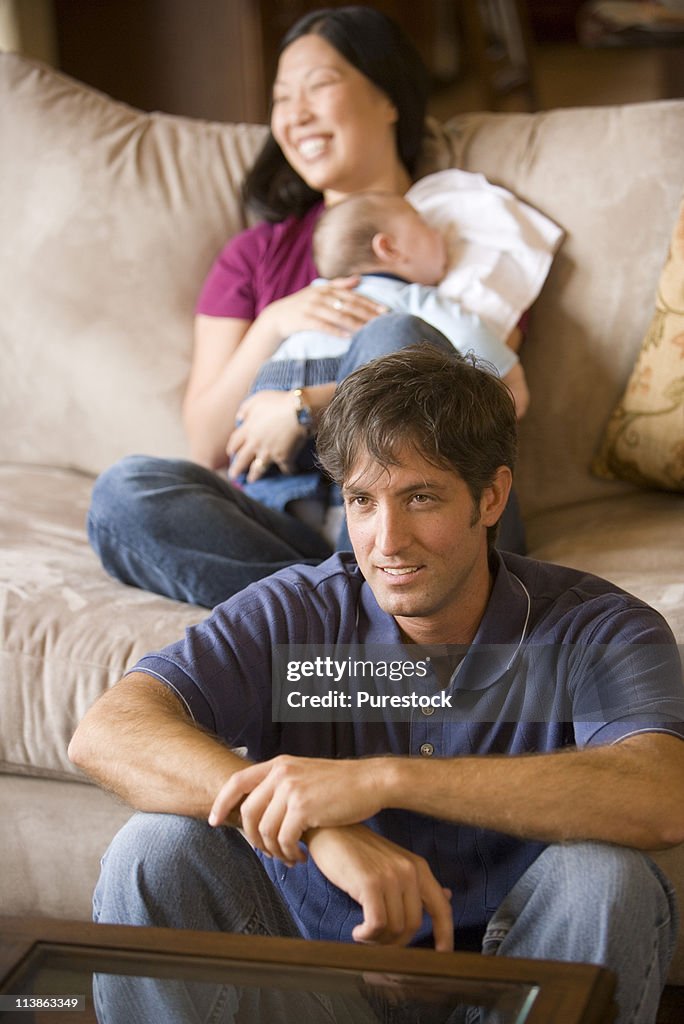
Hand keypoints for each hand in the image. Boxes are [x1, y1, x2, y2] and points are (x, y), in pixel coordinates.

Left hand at [209, 756, 383, 863]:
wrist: (370, 781)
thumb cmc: (342, 783)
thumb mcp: (306, 774)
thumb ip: (283, 785)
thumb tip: (262, 807)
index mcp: (279, 764)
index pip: (237, 782)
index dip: (222, 803)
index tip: (214, 821)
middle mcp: (281, 773)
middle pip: (248, 813)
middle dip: (254, 839)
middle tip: (268, 853)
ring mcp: (291, 790)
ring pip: (265, 831)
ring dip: (275, 851)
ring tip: (290, 858)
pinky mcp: (303, 808)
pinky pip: (284, 840)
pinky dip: (289, 854)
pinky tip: (301, 857)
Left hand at [226, 391, 306, 480]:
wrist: (299, 410)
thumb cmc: (278, 401)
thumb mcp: (257, 399)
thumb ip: (245, 409)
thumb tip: (239, 419)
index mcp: (248, 429)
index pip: (235, 442)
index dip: (232, 448)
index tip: (231, 453)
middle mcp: (255, 444)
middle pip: (242, 459)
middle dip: (237, 469)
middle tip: (233, 476)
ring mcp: (269, 452)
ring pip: (258, 468)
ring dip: (254, 475)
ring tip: (251, 480)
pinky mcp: (284, 457)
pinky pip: (285, 468)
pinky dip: (288, 470)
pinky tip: (290, 472)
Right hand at [265, 277, 387, 338]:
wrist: (277, 317)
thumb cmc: (302, 305)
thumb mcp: (319, 291)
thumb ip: (339, 285)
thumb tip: (358, 279)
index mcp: (326, 289)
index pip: (353, 296)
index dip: (370, 303)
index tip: (385, 311)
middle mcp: (320, 296)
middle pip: (349, 306)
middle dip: (367, 314)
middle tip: (382, 323)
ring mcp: (311, 308)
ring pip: (338, 316)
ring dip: (355, 324)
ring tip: (369, 331)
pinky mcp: (304, 320)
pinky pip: (323, 326)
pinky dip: (336, 331)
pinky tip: (348, 336)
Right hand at [307, 824, 453, 950]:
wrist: (330, 828)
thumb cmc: (358, 849)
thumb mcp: (392, 863)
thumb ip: (417, 882)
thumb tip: (447, 896)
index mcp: (418, 867)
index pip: (442, 908)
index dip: (446, 935)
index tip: (443, 955)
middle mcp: (409, 871)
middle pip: (414, 925)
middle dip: (396, 943)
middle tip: (378, 943)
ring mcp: (391, 876)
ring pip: (395, 928)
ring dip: (378, 940)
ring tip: (364, 934)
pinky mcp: (370, 883)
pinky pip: (377, 924)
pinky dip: (367, 935)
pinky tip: (357, 932)